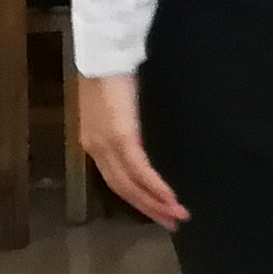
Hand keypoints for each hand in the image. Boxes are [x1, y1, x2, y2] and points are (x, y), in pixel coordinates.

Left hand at [75, 72, 182, 229]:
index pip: (116, 178)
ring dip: (156, 203)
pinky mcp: (121, 138)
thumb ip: (128, 122)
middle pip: (123, 189)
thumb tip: (148, 135)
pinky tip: (171, 198)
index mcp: (94, 141)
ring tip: (178, 215)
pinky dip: (156, 188)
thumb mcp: (119, 102)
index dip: (137, 197)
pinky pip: (140, 171)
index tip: (158, 210)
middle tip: (172, 222)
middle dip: (148, 208)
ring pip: (131, 185)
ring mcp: (107, 145)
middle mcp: (96, 149)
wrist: (107, 50)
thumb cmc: (116, 69)